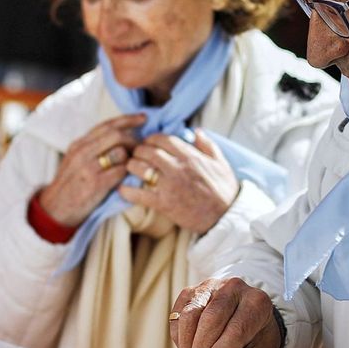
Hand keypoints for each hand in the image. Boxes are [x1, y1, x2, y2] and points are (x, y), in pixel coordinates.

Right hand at [38, 113, 145, 227]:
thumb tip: (120, 136)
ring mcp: (88, 168)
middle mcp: (82, 152)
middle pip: (116, 135)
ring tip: (134, 165)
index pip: (107, 125)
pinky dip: (128, 174)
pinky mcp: (96, 184)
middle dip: (134, 139)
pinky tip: (129, 178)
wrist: (56, 209)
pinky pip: (121, 172)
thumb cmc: (70, 185)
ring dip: (132, 158)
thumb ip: (93, 147)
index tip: (143, 118)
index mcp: (79, 144)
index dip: (127, 119)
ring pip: (121, 152)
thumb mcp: (75, 160)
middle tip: (142, 147)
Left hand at [118, 130, 238, 234]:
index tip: (148, 142)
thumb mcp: (220, 162)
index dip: (151, 138)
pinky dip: (128, 191)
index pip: (163, 139)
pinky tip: (122, 189)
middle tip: (136, 154)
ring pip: (141, 168)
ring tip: (129, 168)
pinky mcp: (164, 203)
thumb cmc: (224, 189)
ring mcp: (169, 185)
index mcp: (190, 156)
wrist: (226, 216)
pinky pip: (140, 194)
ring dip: (131, 166)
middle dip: (138, 150)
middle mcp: (178, 167)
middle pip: (148, 151)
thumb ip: (207, 144)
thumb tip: (196, 131)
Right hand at [170, 276, 282, 347]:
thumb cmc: (255, 338)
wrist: (250, 316)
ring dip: (187, 345)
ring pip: (190, 315)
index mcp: (257, 303)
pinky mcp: (191, 291)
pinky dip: (179, 338)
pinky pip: (177, 316)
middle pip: (210, 319)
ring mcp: (210, 286)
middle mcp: (234, 288)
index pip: (236, 329)